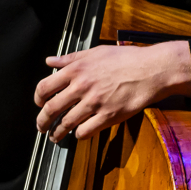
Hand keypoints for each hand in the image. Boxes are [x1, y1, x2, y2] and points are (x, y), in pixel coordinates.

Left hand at [34, 42, 190, 142]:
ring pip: (66, 124)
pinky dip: (78, 135)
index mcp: (76, 70)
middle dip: (42, 121)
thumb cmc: (127, 59)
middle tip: (42, 127)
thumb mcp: (96, 52)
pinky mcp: (108, 116)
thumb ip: (71, 58)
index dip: (38, 99)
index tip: (40, 104)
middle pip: (51, 109)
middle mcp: (82, 86)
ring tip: (56, 137)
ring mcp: (94, 103)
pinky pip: (85, 131)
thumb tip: (50, 61)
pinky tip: (79, 134)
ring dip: (57, 133)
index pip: (45, 87)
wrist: (152, 70)